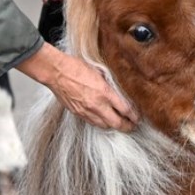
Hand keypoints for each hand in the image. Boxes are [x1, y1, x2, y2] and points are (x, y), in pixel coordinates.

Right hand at [17, 43, 138, 131]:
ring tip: (120, 124)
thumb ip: (110, 84)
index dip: (134, 116)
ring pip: (105, 126)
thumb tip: (120, 91)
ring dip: (114, 126)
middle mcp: (97, 104)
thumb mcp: (100, 71)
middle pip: (117, 123)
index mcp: (104, 92)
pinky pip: (93, 123)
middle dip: (127, 127)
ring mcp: (86, 111)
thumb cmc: (76, 67)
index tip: (137, 117)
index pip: (125, 109)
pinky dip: (101, 123)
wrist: (56, 72)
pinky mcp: (78, 113)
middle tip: (132, 126)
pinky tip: (104, 120)